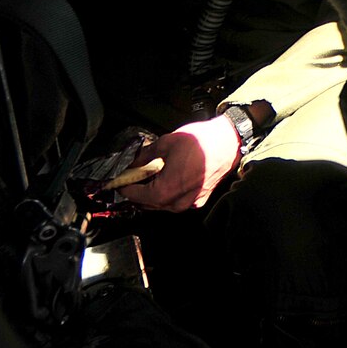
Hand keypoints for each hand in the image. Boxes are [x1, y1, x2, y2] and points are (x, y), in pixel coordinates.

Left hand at [117, 116, 239, 210]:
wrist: (228, 142)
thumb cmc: (201, 142)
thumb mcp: (166, 143)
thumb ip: (145, 156)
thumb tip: (134, 163)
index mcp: (167, 190)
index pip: (136, 196)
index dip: (124, 188)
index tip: (118, 182)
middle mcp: (178, 201)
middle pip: (148, 204)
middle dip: (137, 192)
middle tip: (131, 178)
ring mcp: (190, 202)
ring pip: (162, 205)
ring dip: (152, 194)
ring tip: (147, 178)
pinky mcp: (199, 199)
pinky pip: (176, 201)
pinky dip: (167, 194)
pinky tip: (166, 179)